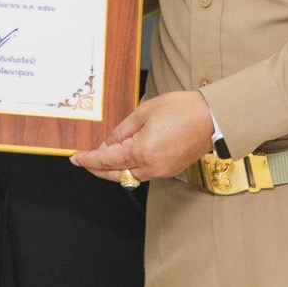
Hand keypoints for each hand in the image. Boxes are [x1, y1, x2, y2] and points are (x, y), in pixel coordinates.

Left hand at [69, 90, 213, 184]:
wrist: (212, 118)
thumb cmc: (181, 109)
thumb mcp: (144, 112)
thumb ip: (122, 131)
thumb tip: (106, 144)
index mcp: (141, 151)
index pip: (106, 160)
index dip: (88, 159)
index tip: (75, 157)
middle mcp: (150, 167)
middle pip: (115, 174)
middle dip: (96, 169)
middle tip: (83, 161)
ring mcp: (160, 171)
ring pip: (128, 177)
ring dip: (112, 170)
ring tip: (100, 160)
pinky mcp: (168, 171)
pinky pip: (142, 174)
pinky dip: (129, 169)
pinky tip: (123, 160)